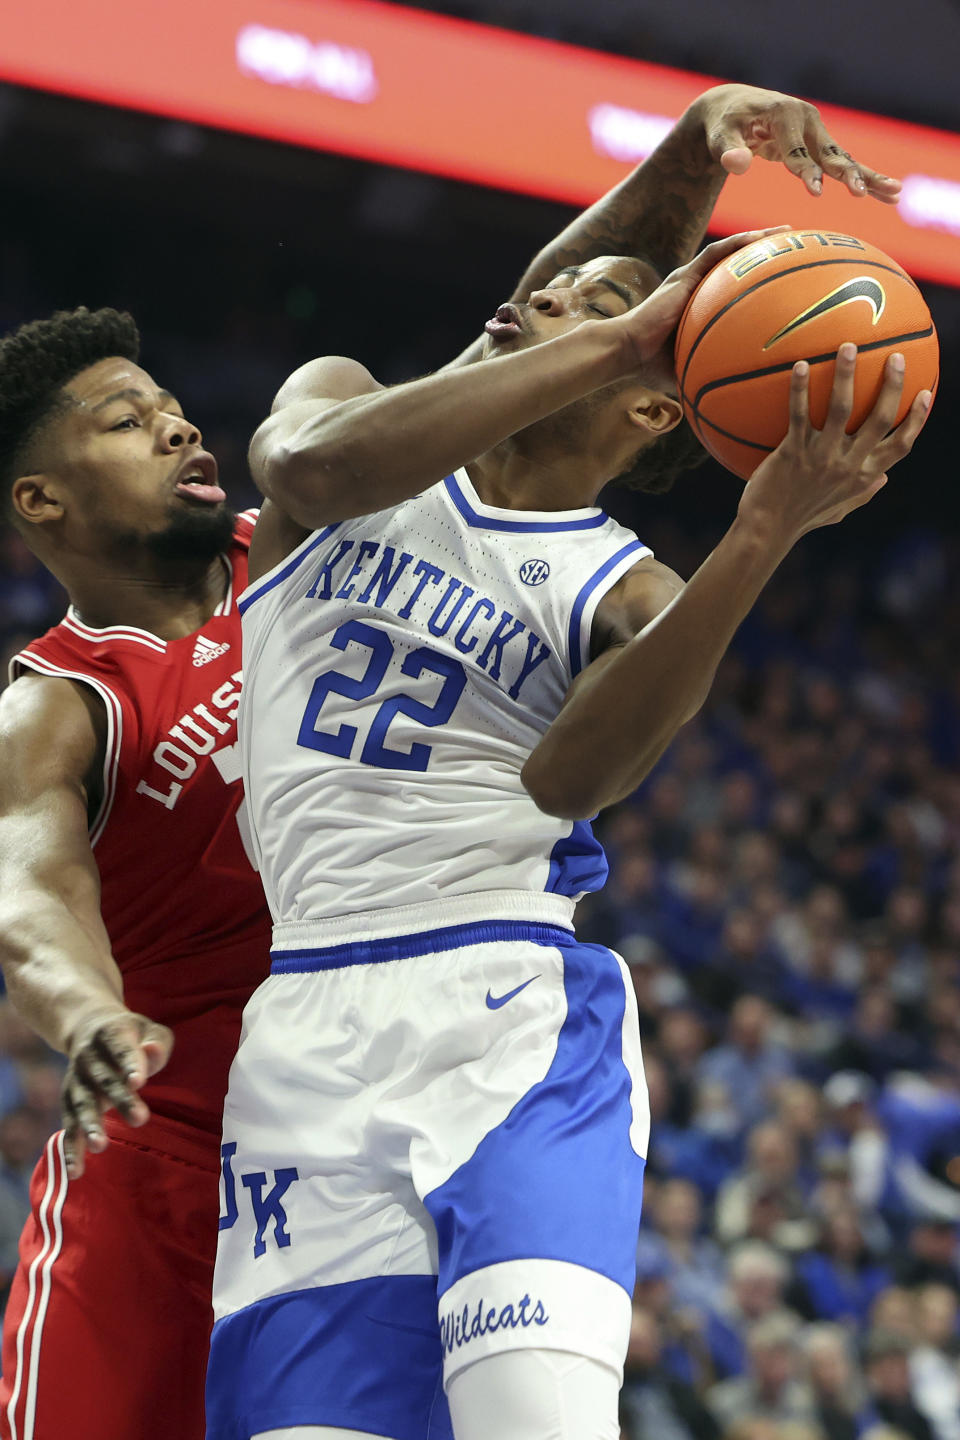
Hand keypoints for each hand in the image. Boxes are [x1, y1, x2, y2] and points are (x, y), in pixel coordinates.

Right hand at [62, 1009, 172, 1177]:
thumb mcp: (149, 1030)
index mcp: (111, 1034)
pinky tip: (76, 1171)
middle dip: (121, 1100)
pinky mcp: (69, 1101)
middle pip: (105, 1080)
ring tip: (100, 1145)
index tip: (139, 1081)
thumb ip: (157, 1042)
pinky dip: (71, 1148)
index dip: (130, 1063)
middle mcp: (89, 1057)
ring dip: (90, 1125)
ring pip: (82, 1104)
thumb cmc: (132, 1036)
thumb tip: (152, 1051)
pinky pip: (68, 1126)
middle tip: (140, 1119)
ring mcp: (76, 1080)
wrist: (89, 1028)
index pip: (121, 1048)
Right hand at [616, 226, 790, 367]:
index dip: (757, 281)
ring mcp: (690, 279)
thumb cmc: (650, 366)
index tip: (785, 281)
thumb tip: (728, 401)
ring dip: (758, 239)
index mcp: (697, 306)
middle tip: (794, 249)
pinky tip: (760, 236)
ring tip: (785, 230)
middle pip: (736, 264)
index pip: (731, 288)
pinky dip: (738, 243)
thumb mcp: (688, 370)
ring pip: (730, 251)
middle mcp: (695, 287)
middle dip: (766, 254)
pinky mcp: (684, 276)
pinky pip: (716, 253)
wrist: (627, 352)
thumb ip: (707, 375)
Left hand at [693, 84, 901, 202]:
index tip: (815, 192)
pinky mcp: (817, 143)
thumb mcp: (720, 136)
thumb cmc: (724, 124)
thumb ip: (729, 151)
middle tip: (861, 193)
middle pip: (829, 152)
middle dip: (846, 173)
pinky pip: (842, 163)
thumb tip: (737, 166)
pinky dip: (863, 177)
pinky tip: (887, 193)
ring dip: (869, 176)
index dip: (805, 171)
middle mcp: (807, 119)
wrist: (733, 107)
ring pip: (844, 158)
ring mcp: (816, 131)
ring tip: (894, 194)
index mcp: (785, 114)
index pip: (795, 151)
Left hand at [738, 343, 931, 545]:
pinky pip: (798, 414)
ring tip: (848, 346)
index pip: (899, 447)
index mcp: (862, 477)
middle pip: (879, 420)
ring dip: (846, 375)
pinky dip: (800, 389)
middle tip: (896, 357)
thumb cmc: (801, 519)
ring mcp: (821, 458)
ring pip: (841, 409)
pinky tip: (800, 365)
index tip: (925, 393)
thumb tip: (884, 479)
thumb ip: (862, 493)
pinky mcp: (792, 453)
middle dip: (892, 386)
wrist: (766, 531)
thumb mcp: (839, 510)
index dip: (916, 420)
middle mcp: (847, 466)